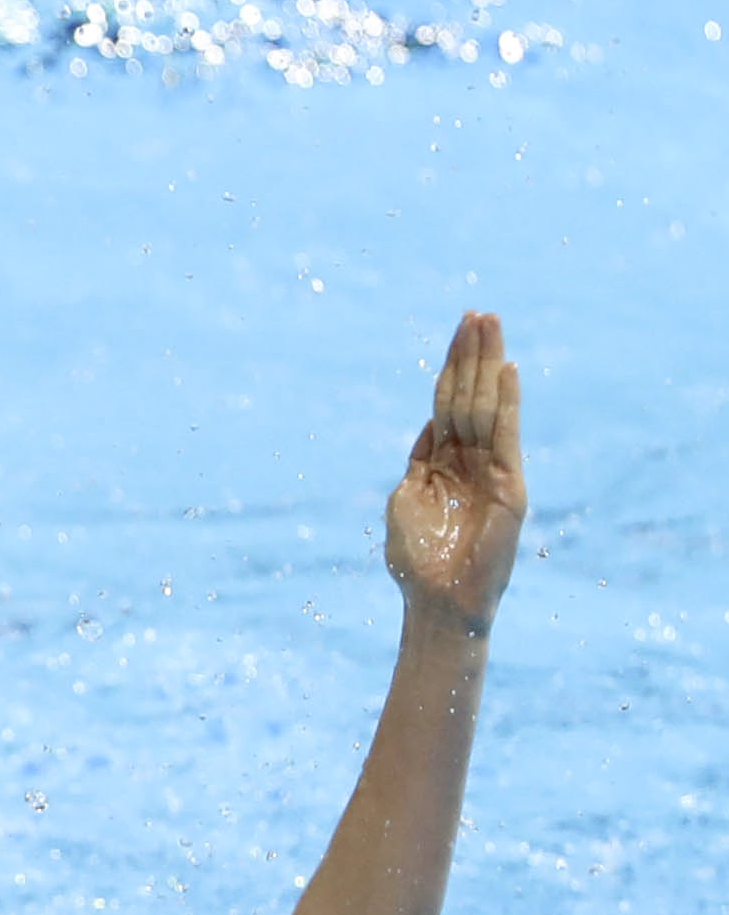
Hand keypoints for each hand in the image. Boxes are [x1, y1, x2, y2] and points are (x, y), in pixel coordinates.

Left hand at [382, 308, 523, 633]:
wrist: (438, 602)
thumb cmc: (417, 561)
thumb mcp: (406, 501)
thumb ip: (419, 462)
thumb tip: (431, 423)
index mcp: (439, 463)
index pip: (447, 405)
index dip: (450, 369)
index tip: (457, 332)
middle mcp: (468, 460)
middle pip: (470, 396)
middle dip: (472, 355)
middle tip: (477, 313)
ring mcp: (491, 470)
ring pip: (487, 406)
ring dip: (488, 365)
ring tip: (491, 325)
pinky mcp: (508, 485)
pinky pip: (506, 435)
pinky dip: (505, 403)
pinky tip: (506, 372)